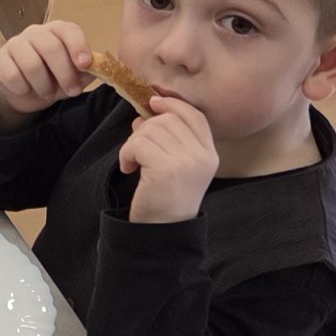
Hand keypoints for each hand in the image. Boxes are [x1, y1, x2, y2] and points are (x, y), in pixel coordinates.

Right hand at [0, 19, 91, 117]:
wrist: (26, 93)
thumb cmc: (54, 78)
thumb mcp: (75, 76)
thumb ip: (87, 71)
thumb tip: (99, 68)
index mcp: (57, 31)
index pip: (69, 30)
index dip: (78, 46)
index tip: (85, 64)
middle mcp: (35, 32)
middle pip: (51, 47)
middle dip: (65, 74)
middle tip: (72, 91)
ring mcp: (14, 43)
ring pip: (31, 64)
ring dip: (44, 85)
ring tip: (47, 93)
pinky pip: (12, 75)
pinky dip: (23, 88)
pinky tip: (26, 89)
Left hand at [119, 94, 217, 223]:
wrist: (163, 231)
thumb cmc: (166, 198)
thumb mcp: (176, 165)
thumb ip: (169, 139)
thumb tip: (146, 112)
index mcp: (209, 154)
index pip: (195, 116)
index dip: (173, 104)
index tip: (153, 104)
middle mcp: (202, 156)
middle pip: (168, 120)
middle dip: (145, 129)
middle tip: (136, 149)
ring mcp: (186, 162)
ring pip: (150, 130)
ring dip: (133, 143)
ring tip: (132, 162)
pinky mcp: (166, 169)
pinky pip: (138, 144)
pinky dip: (126, 154)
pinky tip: (128, 169)